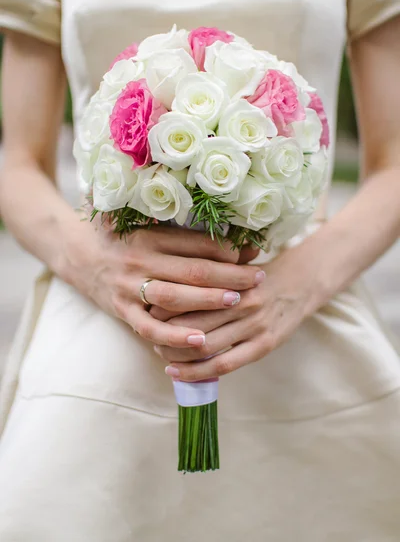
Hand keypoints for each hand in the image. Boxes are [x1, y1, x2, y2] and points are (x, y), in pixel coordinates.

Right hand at [64, 222, 263, 349]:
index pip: (197, 243)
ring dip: (208, 302)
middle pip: (192, 270)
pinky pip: (150, 328)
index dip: (228, 249)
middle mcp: (141, 260)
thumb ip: (185, 231)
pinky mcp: (123, 310)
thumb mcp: (148, 225)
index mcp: (151, 236)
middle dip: (229, 276)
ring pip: (175, 297)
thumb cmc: (123, 238)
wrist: (79, 254)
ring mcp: (130, 287)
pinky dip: (175, 335)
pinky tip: (201, 341)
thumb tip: (233, 237)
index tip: (253, 254)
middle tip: (258, 279)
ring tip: (238, 303)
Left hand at [155, 245, 317, 379]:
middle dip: (166, 332)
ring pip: (205, 346)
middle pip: (192, 321)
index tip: (147, 311)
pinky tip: (178, 374)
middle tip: (149, 336)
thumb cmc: (259, 275)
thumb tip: (167, 284)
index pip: (189, 295)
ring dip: (177, 355)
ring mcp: (254, 325)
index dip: (164, 306)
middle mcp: (241, 302)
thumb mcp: (234, 267)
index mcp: (231, 279)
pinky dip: (198, 372)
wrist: (302, 282)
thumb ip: (208, 275)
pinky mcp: (264, 345)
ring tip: (161, 356)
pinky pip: (225, 364)